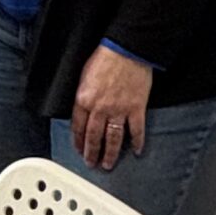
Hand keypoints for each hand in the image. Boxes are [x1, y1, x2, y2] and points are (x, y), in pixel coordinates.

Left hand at [70, 46, 153, 171]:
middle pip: (94, 136)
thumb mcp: (84, 76)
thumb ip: (83, 95)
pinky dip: (137, 141)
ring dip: (110, 153)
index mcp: (84, 99)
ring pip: (113, 138)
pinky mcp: (136, 108)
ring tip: (108, 164)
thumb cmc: (105, 58)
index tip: (79, 150)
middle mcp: (100, 108)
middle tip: (92, 163)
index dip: (78, 141)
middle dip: (92, 153)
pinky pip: (136, 129)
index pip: (78, 127)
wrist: (127, 50)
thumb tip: (82, 110)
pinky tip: (136, 150)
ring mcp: (119, 110)